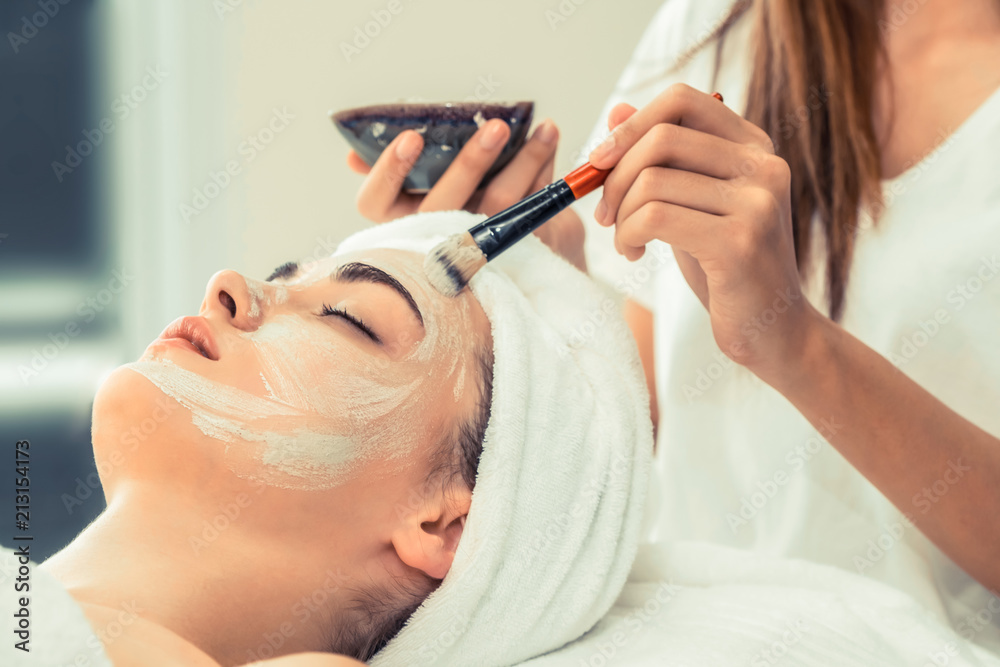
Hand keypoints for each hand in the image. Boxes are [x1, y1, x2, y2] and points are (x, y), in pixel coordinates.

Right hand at [347, 118, 584, 268]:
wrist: (510, 258)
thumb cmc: (454, 206)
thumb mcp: (419, 188)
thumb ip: (395, 169)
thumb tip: (353, 156)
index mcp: (398, 220)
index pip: (375, 201)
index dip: (389, 171)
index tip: (412, 138)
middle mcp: (431, 240)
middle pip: (446, 204)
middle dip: (472, 162)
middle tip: (497, 127)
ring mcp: (473, 251)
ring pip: (497, 208)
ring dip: (524, 163)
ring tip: (544, 130)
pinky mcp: (514, 254)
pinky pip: (530, 212)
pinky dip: (544, 176)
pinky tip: (548, 145)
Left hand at [588, 83, 819, 381]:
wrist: (773, 330)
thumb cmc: (727, 267)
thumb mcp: (691, 203)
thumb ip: (662, 158)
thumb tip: (617, 109)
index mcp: (754, 146)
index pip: (681, 101)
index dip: (630, 125)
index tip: (600, 162)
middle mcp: (764, 165)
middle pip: (661, 138)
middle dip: (615, 176)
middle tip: (604, 215)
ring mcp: (757, 201)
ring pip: (652, 181)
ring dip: (620, 217)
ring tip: (626, 241)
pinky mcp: (740, 240)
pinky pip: (655, 217)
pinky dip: (628, 235)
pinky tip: (635, 254)